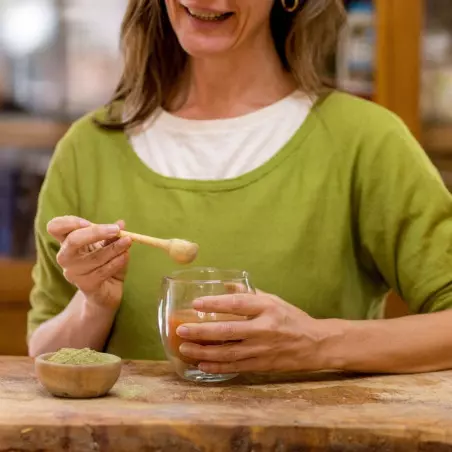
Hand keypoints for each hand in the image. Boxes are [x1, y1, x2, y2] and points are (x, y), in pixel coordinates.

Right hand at [47, 216, 131, 310]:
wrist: (108, 291)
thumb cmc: (105, 263)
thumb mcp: (109, 246)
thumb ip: (112, 235)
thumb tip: (121, 223)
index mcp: (67, 242)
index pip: (55, 227)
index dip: (69, 222)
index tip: (88, 223)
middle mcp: (66, 257)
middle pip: (72, 240)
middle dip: (96, 233)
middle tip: (116, 229)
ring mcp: (74, 273)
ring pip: (95, 257)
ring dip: (115, 247)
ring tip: (128, 241)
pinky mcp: (86, 285)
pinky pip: (103, 271)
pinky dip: (117, 262)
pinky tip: (125, 256)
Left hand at [176, 291, 336, 373]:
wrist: (315, 344)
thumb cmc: (292, 318)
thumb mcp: (273, 300)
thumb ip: (248, 293)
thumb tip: (224, 284)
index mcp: (267, 307)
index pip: (236, 304)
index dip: (214, 304)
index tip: (195, 304)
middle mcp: (264, 328)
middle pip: (227, 331)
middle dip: (201, 331)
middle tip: (181, 330)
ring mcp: (263, 349)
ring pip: (228, 352)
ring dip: (204, 351)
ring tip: (185, 348)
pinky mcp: (262, 365)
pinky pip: (235, 367)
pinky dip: (217, 367)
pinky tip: (201, 364)